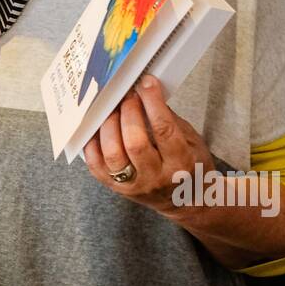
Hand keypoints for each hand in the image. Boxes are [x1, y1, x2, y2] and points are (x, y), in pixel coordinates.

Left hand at [84, 74, 215, 218]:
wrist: (187, 201)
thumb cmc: (191, 166)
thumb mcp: (192, 141)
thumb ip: (170, 119)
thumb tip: (146, 92)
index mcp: (181, 164)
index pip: (164, 130)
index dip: (153, 102)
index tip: (146, 83)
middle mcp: (156, 178)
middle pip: (135, 143)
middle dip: (129, 112)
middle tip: (128, 96)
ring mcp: (134, 185)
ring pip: (113, 154)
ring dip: (109, 125)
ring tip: (112, 109)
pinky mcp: (117, 189)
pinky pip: (96, 165)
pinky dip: (92, 143)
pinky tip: (98, 127)